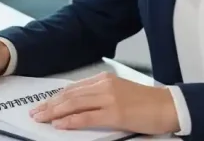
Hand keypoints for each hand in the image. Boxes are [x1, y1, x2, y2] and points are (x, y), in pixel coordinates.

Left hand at [29, 72, 178, 134]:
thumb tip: (77, 106)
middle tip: (34, 112)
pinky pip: (87, 117)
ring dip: (54, 112)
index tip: (42, 104)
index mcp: (104, 79)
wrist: (168, 106)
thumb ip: (99, 96)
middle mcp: (104, 86)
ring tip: (41, 118)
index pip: (73, 88)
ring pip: (74, 104)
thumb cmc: (146, 103)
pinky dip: (71, 120)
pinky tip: (59, 124)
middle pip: (70, 95)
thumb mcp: (119, 93)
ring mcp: (109, 98)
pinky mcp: (115, 113)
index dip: (55, 97)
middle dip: (50, 105)